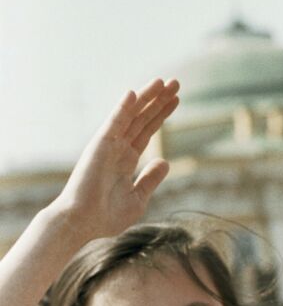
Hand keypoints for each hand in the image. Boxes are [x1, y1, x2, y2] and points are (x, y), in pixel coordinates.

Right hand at [52, 79, 179, 243]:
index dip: (161, 114)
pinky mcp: (100, 146)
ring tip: (164, 82)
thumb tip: (165, 161)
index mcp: (126, 159)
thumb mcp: (138, 198)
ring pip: (131, 116)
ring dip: (146, 97)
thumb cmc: (105, 216)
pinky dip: (123, 108)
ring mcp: (109, 145)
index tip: (176, 100)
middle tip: (176, 82)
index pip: (147, 131)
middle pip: (142, 118)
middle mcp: (117, 148)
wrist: (83, 223)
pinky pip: (114, 124)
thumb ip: (150, 179)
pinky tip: (134, 94)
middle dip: (158, 100)